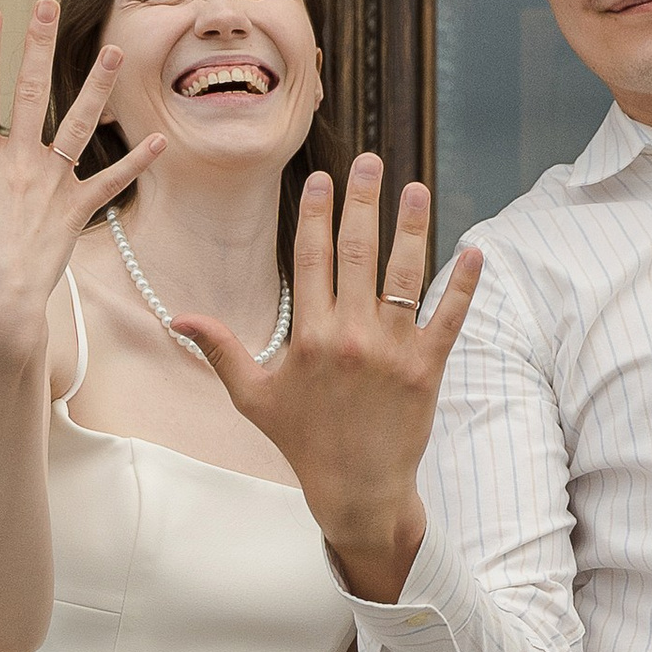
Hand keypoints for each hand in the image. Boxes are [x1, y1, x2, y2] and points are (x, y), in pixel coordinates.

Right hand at [0, 0, 162, 373]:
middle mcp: (19, 165)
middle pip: (30, 93)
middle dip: (38, 46)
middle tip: (47, 5)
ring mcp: (51, 187)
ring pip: (80, 126)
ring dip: (97, 87)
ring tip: (112, 51)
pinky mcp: (74, 213)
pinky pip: (110, 183)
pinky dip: (135, 162)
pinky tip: (159, 139)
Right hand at [174, 159, 481, 601]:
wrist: (356, 490)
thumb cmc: (302, 441)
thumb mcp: (253, 397)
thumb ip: (220, 350)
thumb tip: (177, 317)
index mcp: (309, 337)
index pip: (311, 258)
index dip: (315, 213)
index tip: (322, 179)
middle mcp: (350, 337)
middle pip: (357, 253)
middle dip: (363, 202)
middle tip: (371, 161)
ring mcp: (392, 352)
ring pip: (405, 276)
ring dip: (414, 227)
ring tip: (417, 188)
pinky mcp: (428, 369)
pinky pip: (449, 318)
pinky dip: (463, 284)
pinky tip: (474, 250)